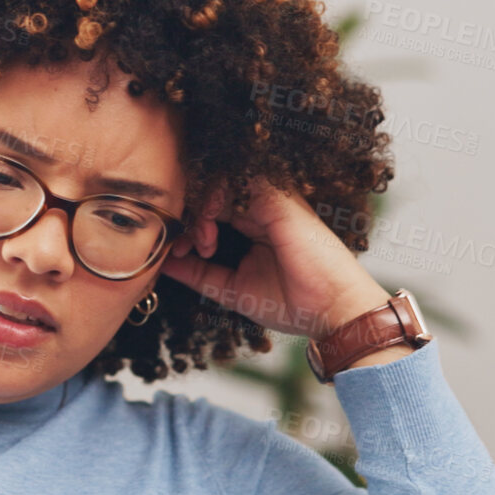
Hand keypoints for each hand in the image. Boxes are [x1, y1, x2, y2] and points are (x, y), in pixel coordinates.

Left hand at [158, 177, 389, 339]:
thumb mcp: (231, 289)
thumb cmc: (292, 302)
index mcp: (253, 224)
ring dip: (199, 210)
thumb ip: (198, 273)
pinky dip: (213, 201)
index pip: (209, 207)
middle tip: (182, 247)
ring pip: (219, 182)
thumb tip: (163, 264)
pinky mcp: (278, 200)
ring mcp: (271, 201)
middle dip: (188, 217)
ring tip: (202, 243)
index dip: (187, 224)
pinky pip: (236, 182)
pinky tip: (209, 231)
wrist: (331, 312)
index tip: (176, 252)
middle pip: (210, 191)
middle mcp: (261, 207)